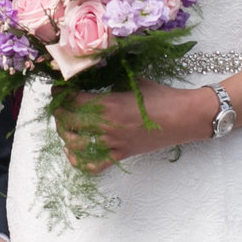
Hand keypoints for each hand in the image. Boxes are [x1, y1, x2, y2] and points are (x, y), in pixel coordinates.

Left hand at [57, 82, 213, 172]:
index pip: (70, 100)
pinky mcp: (121, 155)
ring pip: (74, 144)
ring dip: (65, 135)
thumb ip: (110, 81)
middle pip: (67, 122)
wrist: (183, 117)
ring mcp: (112, 143)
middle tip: (60, 106)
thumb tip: (93, 76)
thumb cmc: (160, 96)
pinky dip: (79, 162)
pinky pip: (92, 165)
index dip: (60, 94)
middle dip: (59, 113)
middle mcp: (105, 125)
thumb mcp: (132, 81)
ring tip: (66, 126)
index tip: (58, 90)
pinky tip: (74, 152)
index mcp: (107, 104)